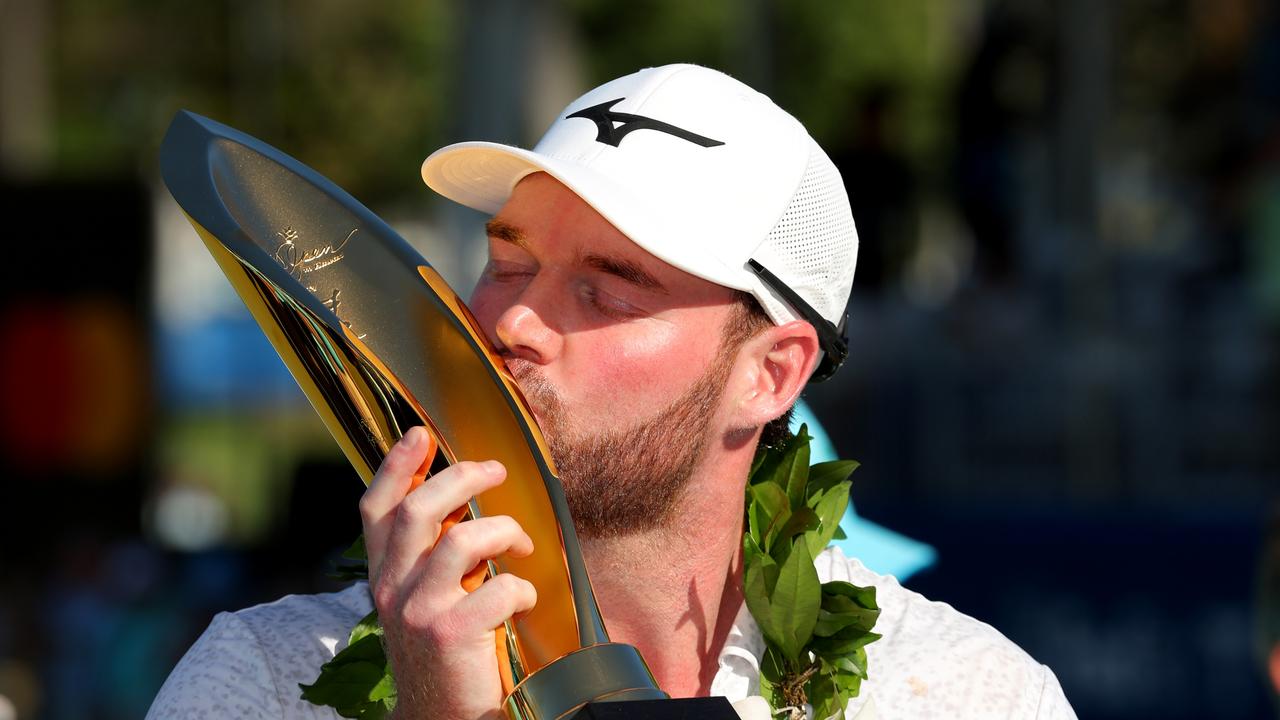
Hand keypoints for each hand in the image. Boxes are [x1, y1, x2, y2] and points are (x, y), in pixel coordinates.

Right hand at [360, 427, 536, 718]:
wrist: (439, 719)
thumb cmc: (442, 654)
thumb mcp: (420, 600)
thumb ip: (428, 558)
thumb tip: (457, 503)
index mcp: (383, 577)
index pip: (376, 508)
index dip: (396, 466)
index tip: (420, 434)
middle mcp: (392, 590)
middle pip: (420, 509)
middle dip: (463, 477)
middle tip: (496, 471)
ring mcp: (419, 612)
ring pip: (464, 539)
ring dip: (504, 531)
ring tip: (519, 546)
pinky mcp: (451, 634)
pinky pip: (499, 588)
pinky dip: (522, 588)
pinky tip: (525, 599)